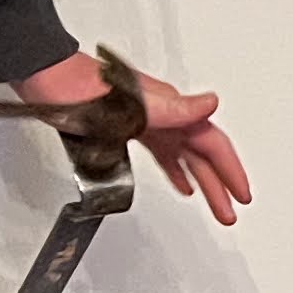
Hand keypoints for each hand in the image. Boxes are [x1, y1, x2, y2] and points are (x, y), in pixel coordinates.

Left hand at [17, 51, 252, 226]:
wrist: (50, 80)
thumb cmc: (85, 89)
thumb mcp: (136, 103)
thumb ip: (175, 108)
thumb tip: (210, 104)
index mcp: (173, 110)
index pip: (211, 144)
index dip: (230, 171)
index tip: (242, 195)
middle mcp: (167, 116)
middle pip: (202, 154)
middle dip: (220, 185)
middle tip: (231, 211)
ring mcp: (151, 122)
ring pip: (186, 157)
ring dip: (203, 182)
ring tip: (214, 205)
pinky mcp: (132, 128)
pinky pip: (164, 154)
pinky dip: (176, 171)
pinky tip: (180, 184)